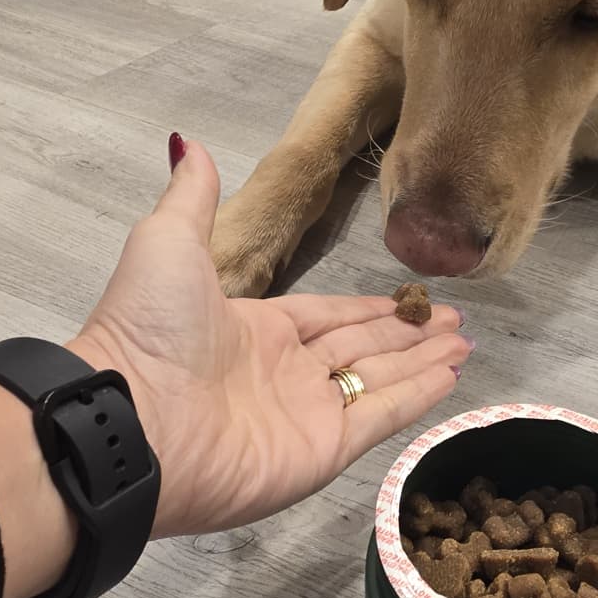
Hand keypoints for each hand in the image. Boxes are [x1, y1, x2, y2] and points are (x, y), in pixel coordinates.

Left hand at [70, 135, 471, 538]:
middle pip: (362, 348)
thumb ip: (193, 200)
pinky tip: (451, 376)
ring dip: (423, 361)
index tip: (412, 298)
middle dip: (409, 334)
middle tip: (455, 320)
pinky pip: (380, 416)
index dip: (371, 308)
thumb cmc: (147, 330)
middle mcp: (285, 374)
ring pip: (379, 380)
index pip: (328, 317)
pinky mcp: (322, 451)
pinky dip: (417, 397)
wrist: (132, 421)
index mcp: (255, 330)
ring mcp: (305, 415)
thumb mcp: (166, 244)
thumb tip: (193, 145)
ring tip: (465, 345)